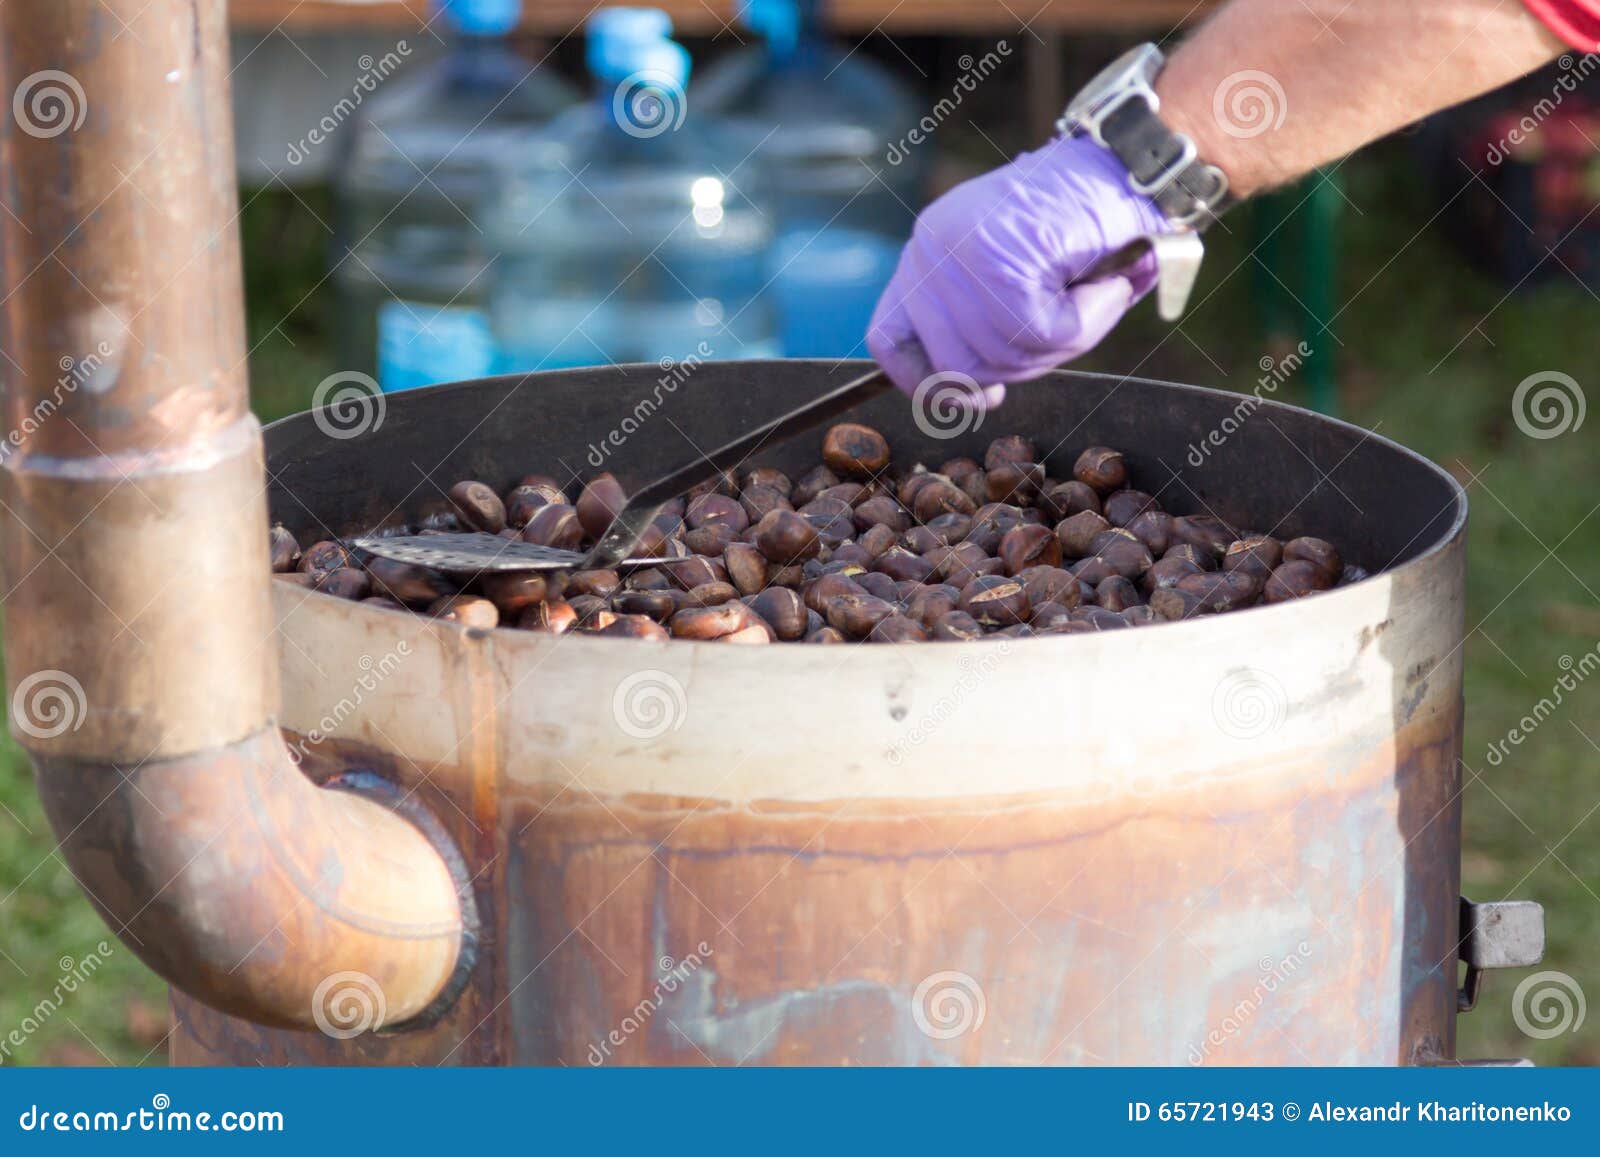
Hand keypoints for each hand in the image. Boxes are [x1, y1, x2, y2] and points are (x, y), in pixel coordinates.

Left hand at [867, 135, 1166, 407]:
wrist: (1135, 161)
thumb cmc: (1089, 224)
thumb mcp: (1020, 281)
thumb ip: (985, 330)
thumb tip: (976, 396)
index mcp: (928, 256)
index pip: (887, 338)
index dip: (925, 381)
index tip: (977, 394)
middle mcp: (930, 250)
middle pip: (954, 365)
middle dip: (1019, 367)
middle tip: (1068, 326)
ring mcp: (959, 253)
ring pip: (1000, 356)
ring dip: (1064, 342)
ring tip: (1097, 293)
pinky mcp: (1002, 258)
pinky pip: (1041, 335)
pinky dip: (1088, 321)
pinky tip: (1108, 284)